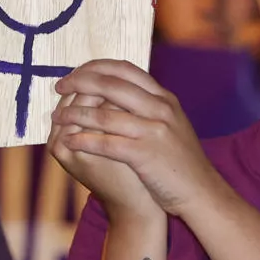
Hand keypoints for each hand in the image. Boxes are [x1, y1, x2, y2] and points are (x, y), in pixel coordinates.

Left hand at [52, 60, 223, 217]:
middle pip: (111, 85)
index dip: (94, 68)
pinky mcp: (146, 154)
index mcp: (164, 98)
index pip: (124, 69)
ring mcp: (154, 131)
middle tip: (58, 87)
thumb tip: (111, 87)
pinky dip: (83, 141)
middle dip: (79, 83)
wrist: (201, 192)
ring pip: (103, 115)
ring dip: (74, 114)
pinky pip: (106, 143)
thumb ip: (146, 104)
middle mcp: (161, 109)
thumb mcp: (169, 122)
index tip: (75, 73)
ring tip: (57, 116)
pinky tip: (69, 141)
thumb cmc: (179, 159)